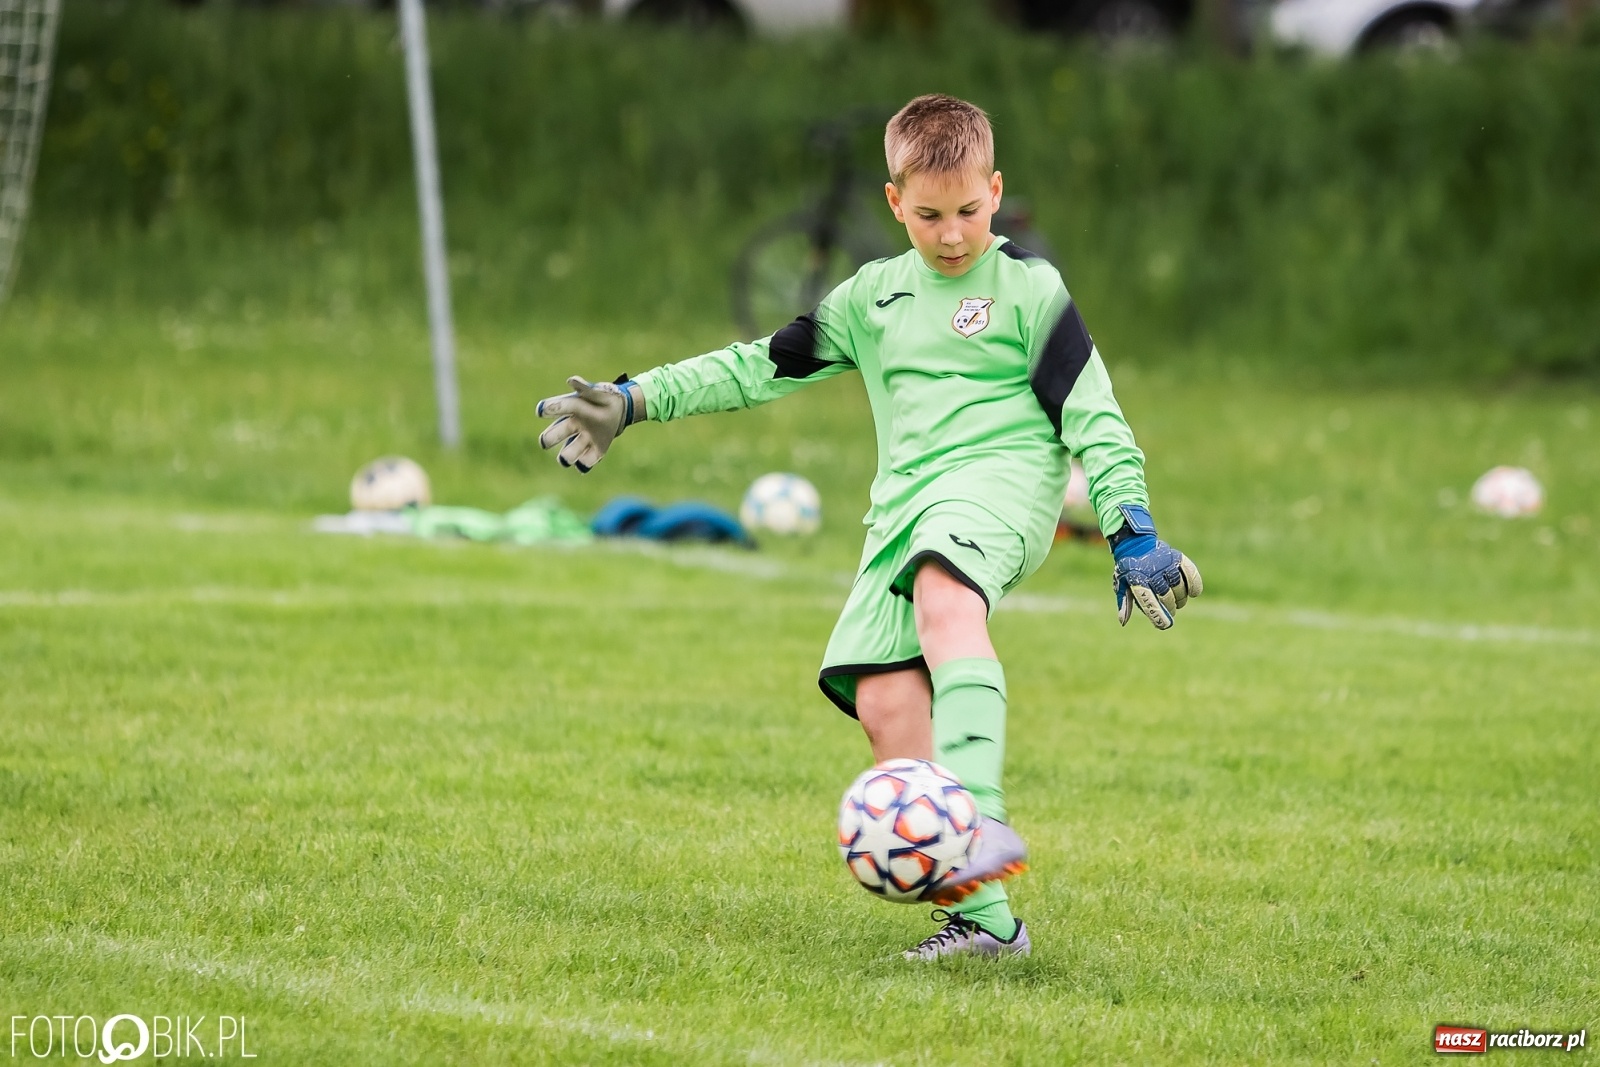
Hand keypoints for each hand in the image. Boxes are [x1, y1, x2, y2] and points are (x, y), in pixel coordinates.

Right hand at [536, 376, 642, 472]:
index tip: (540, 411)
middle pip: (555, 435)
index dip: (548, 409)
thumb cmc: (605, 398)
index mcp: (572, 409)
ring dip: (567, 455)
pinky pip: (587, 461)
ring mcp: (585, 439)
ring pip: (569, 452)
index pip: (557, 409)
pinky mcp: (597, 450)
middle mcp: (573, 425)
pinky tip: (583, 462)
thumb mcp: (598, 392)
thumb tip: (570, 381)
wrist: (621, 409)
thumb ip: (585, 388)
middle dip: (549, 438)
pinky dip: (583, 464)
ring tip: (565, 457)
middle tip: (545, 442)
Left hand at [1109, 504, 1202, 629]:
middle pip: (1166, 596)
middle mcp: (1152, 572)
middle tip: (1171, 610)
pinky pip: (1190, 572)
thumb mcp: (1121, 584)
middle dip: (1170, 607)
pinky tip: (1194, 593)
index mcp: (1137, 580)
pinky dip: (1194, 584)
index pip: (1149, 601)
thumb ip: (1125, 602)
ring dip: (1181, 598)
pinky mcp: (1176, 557)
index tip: (1166, 624)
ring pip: (1179, 586)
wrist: (1134, 543)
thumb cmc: (1128, 568)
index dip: (1158, 615)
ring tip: (1179, 601)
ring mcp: (1165, 564)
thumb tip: (1123, 622)